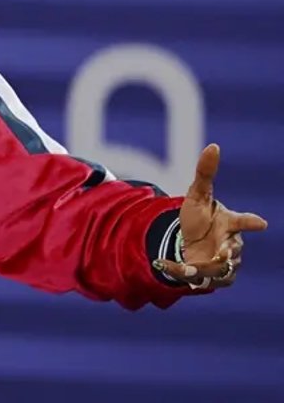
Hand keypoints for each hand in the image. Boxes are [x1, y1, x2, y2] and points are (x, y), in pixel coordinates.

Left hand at [154, 144, 267, 288]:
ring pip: (218, 269)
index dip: (250, 222)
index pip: (243, 221)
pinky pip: (203, 280)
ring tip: (185, 266)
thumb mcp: (197, 194)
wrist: (190, 241)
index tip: (261, 223)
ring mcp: (227, 263)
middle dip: (226, 253)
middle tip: (220, 254)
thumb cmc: (200, 215)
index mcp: (230, 222)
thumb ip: (205, 173)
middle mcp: (232, 244)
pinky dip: (183, 274)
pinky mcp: (217, 278)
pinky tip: (166, 266)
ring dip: (201, 268)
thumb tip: (213, 146)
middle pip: (232, 250)